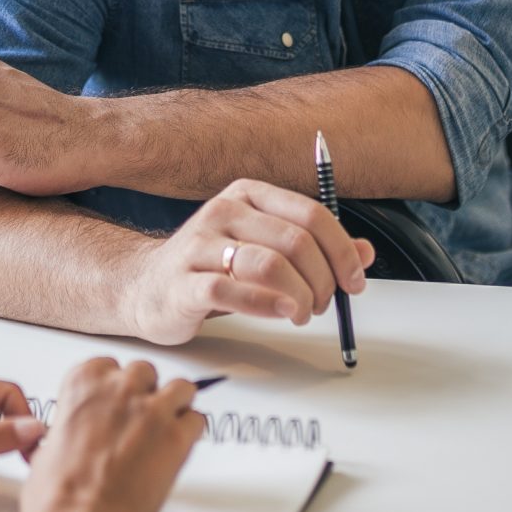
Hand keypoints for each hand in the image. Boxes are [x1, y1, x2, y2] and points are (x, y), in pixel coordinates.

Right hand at [1, 358, 208, 511]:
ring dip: (175, 405)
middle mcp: (119, 389)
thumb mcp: (48, 445)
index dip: (114, 388)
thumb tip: (78, 436)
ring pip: (180, 388)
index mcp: (83, 383)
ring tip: (166, 428)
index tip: (114, 403)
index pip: (108, 366)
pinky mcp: (176, 437)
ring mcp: (151, 410)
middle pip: (145, 373)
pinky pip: (197, 421)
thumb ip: (72, 427)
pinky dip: (190, 432)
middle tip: (138, 420)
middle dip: (144, 393)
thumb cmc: (56, 495)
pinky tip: (178, 447)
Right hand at [127, 179, 374, 345]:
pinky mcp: (183, 282)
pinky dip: (265, 306)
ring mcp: (200, 245)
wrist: (145, 287)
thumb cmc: (211, 268)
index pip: (311, 214)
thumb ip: (315, 250)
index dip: (342, 250)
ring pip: (268, 265)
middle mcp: (224, 212)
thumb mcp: (266, 250)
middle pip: (295, 242)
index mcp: (249, 195)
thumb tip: (365, 253)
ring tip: (301, 313)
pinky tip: (280, 315)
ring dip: (299, 296)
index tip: (354, 281)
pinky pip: (230, 291)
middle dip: (322, 280)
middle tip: (324, 304)